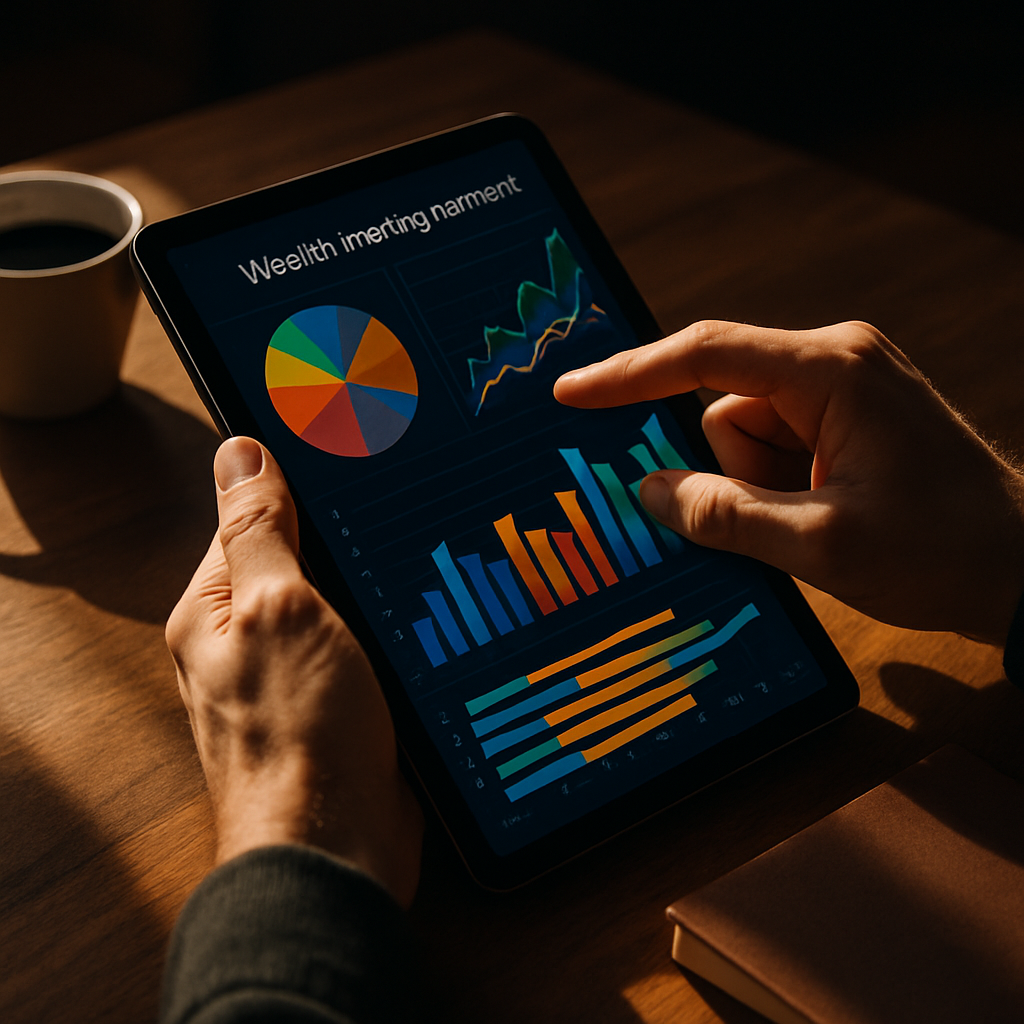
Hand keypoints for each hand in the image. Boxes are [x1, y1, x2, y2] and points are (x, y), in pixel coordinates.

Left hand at [166, 437, 421, 906]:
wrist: (336, 845)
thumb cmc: (296, 734)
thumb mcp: (278, 608)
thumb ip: (258, 530)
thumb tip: (239, 452)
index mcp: (213, 611)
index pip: (248, 519)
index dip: (295, 484)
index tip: (349, 456)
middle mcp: (247, 641)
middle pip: (297, 560)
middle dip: (341, 538)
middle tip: (396, 508)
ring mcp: (294, 675)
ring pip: (337, 603)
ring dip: (369, 585)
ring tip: (415, 554)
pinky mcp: (338, 703)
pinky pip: (362, 644)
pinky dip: (386, 626)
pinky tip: (421, 612)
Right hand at [555, 320, 1023, 644]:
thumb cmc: (942, 550)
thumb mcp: (820, 545)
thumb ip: (724, 515)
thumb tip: (648, 492)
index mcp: (832, 370)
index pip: (703, 355)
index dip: (629, 375)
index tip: (571, 392)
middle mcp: (833, 362)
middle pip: (722, 409)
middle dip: (733, 473)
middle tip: (786, 520)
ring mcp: (841, 389)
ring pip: (743, 436)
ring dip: (760, 488)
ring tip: (820, 522)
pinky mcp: (845, 418)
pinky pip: (772, 448)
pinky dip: (777, 489)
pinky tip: (825, 516)